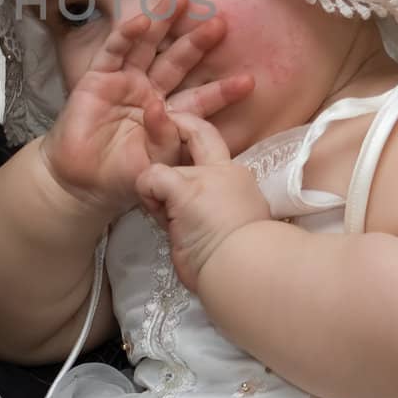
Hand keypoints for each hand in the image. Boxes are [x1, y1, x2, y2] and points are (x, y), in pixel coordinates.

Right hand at [40, 0, 253, 217]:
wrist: (81, 182)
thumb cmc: (122, 175)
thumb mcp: (154, 163)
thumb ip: (164, 139)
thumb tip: (161, 109)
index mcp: (169, 114)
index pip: (200, 98)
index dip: (222, 90)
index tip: (249, 81)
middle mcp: (149, 91)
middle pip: (177, 61)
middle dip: (198, 42)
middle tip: (220, 22)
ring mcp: (124, 81)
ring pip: (147, 46)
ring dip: (163, 22)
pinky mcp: (98, 77)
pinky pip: (115, 51)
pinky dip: (126, 35)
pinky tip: (141, 20)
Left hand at [136, 111, 273, 289]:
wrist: (249, 271)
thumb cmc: (246, 263)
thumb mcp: (240, 229)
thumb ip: (220, 215)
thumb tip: (201, 228)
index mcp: (240, 183)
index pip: (215, 149)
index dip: (196, 143)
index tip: (183, 158)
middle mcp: (225, 172)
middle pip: (199, 134)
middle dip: (180, 126)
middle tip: (165, 151)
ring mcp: (204, 177)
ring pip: (166, 168)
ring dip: (159, 196)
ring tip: (172, 225)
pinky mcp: (184, 189)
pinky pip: (151, 178)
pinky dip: (147, 194)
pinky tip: (158, 216)